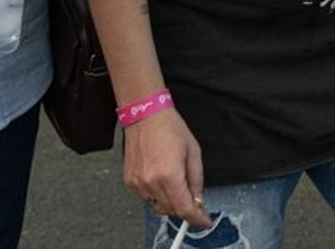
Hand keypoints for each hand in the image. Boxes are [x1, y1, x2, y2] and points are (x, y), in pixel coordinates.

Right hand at [125, 110, 207, 227]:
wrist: (144, 115)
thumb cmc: (170, 128)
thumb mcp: (193, 152)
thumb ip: (197, 180)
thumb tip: (198, 200)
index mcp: (169, 174)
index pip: (184, 209)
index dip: (197, 218)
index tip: (205, 221)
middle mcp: (151, 182)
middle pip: (172, 211)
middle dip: (185, 208)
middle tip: (194, 198)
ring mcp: (138, 183)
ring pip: (159, 207)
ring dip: (171, 202)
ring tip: (175, 181)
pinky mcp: (130, 182)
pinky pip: (147, 199)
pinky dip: (157, 195)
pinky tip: (161, 178)